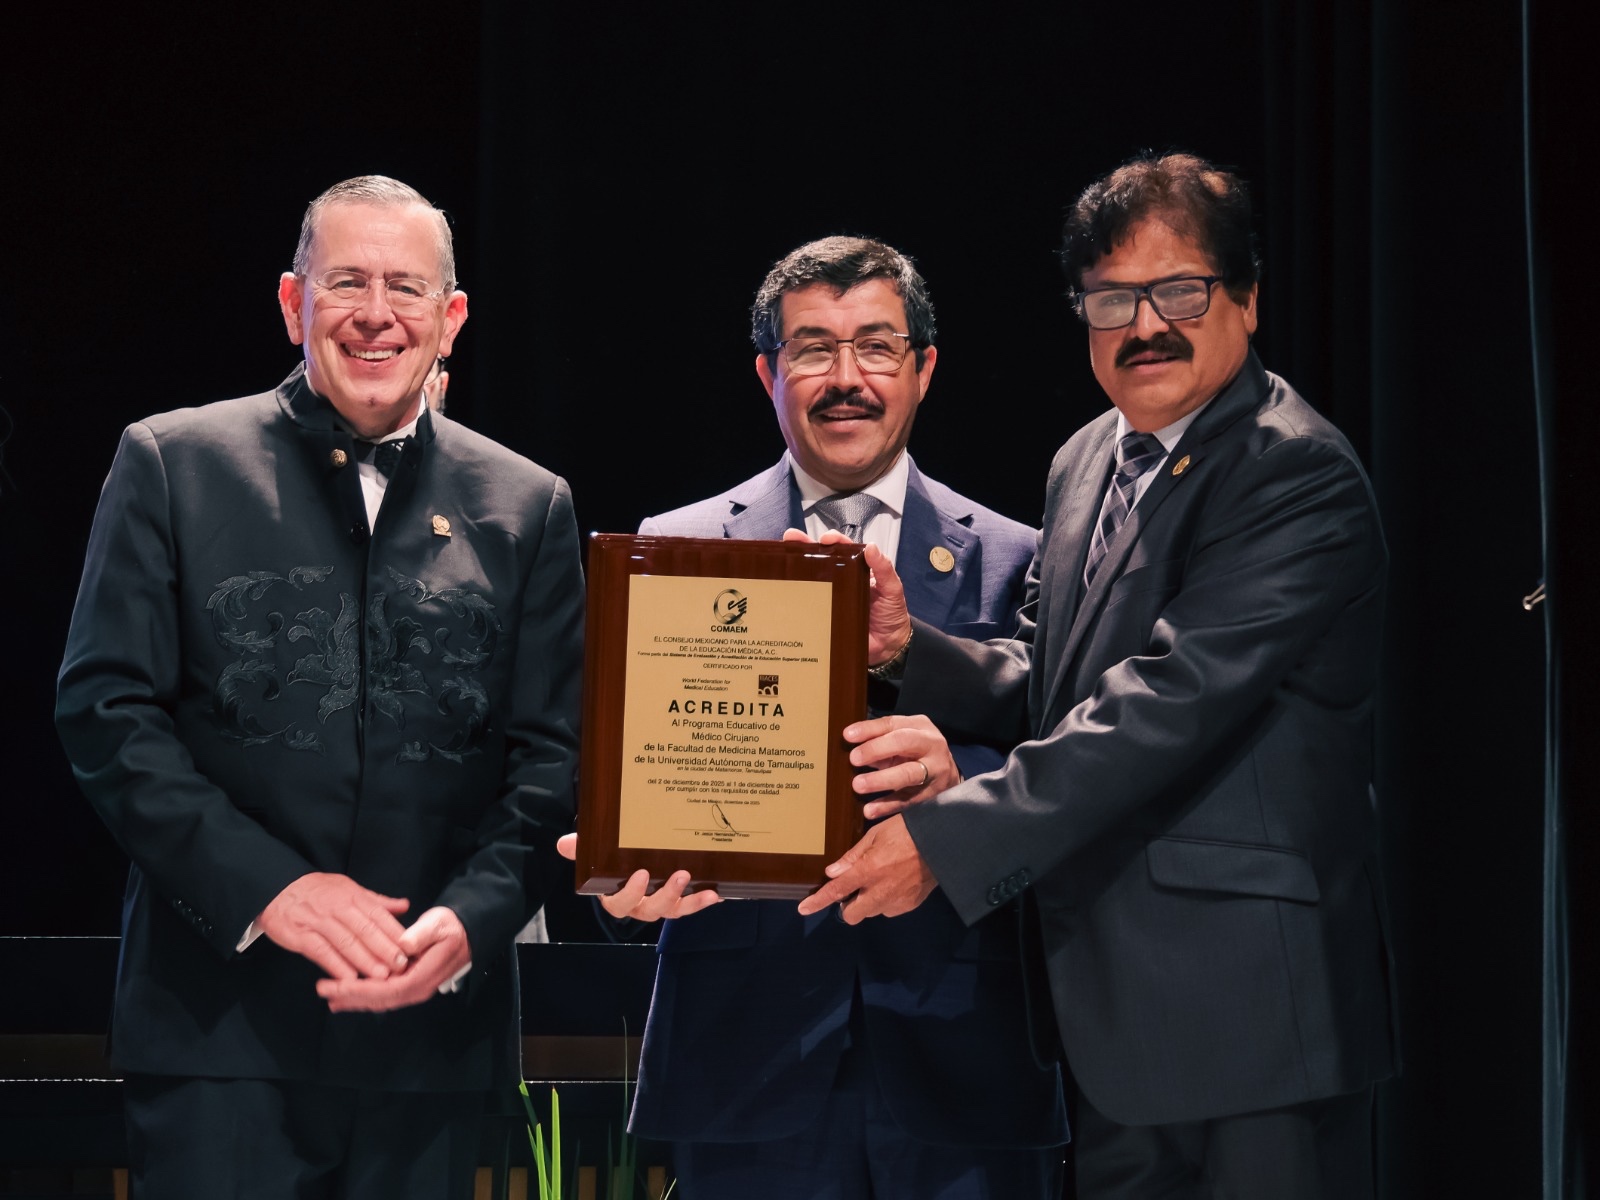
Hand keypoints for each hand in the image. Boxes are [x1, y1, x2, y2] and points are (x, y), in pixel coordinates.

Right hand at [255, 872, 409, 981]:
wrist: (277, 888)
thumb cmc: (318, 891)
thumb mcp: (349, 888)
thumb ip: (377, 901)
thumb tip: (405, 906)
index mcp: (353, 896)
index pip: (379, 916)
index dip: (395, 933)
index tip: (411, 949)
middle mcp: (338, 908)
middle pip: (365, 929)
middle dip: (385, 949)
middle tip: (401, 966)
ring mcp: (319, 921)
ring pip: (345, 942)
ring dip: (364, 960)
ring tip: (381, 976)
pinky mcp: (300, 935)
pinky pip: (321, 952)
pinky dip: (335, 965)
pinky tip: (348, 979)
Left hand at [316, 906, 471, 1012]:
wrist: (467, 933)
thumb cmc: (451, 927)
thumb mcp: (439, 925)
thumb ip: (421, 934)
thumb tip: (403, 944)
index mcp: (423, 976)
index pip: (388, 989)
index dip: (361, 989)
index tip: (337, 985)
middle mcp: (418, 989)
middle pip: (380, 999)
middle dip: (351, 997)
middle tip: (323, 990)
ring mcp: (413, 989)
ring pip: (380, 1000)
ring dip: (354, 998)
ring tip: (330, 995)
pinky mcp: (408, 984)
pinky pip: (384, 993)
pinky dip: (364, 994)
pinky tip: (347, 994)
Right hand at [556, 833, 721, 921]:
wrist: (627, 858)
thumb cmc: (608, 861)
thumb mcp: (594, 853)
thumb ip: (581, 849)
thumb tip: (564, 843)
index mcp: (616, 896)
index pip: (619, 904)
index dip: (630, 894)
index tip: (641, 874)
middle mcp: (639, 905)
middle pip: (651, 910)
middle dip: (666, 896)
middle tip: (679, 875)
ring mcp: (660, 904)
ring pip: (674, 910)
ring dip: (690, 902)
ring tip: (706, 891)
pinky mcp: (679, 899)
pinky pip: (691, 904)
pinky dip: (704, 900)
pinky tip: (719, 892)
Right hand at [782, 529, 911, 664]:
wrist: (888, 646)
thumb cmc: (892, 613)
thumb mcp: (893, 588)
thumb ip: (885, 569)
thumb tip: (872, 547)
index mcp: (857, 569)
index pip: (843, 549)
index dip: (833, 540)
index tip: (825, 539)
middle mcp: (841, 579)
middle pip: (821, 558)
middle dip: (804, 545)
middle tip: (790, 537)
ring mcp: (830, 596)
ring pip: (811, 579)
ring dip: (796, 568)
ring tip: (781, 559)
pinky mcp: (824, 615)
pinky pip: (809, 604)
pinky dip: (796, 598)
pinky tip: (784, 592)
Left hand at [795, 816, 936, 924]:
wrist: (944, 842)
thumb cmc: (908, 830)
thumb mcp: (876, 834)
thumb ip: (854, 856)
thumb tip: (833, 872)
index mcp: (868, 871)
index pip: (836, 892)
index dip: (818, 902)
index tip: (803, 909)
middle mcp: (879, 892)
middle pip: (852, 915)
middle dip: (848, 905)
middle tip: (855, 888)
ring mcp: (896, 901)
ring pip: (872, 912)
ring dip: (869, 901)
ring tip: (881, 879)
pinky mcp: (911, 905)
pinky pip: (891, 909)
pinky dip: (888, 900)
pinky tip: (897, 882)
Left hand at [845, 714, 960, 819]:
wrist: (948, 776)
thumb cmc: (916, 754)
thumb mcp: (902, 740)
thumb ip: (879, 741)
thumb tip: (852, 746)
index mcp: (920, 727)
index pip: (892, 724)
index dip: (869, 729)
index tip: (848, 736)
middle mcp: (931, 745)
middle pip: (904, 742)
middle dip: (876, 749)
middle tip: (853, 759)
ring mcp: (935, 771)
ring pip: (908, 774)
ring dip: (881, 780)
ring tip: (858, 785)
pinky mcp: (933, 795)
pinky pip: (908, 800)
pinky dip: (888, 806)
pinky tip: (870, 809)